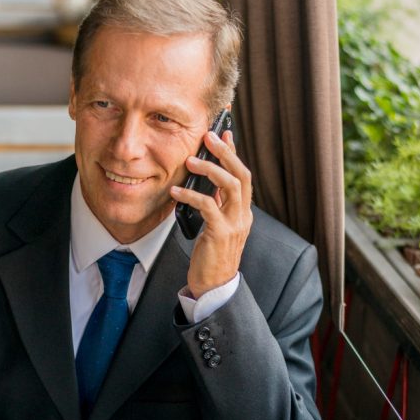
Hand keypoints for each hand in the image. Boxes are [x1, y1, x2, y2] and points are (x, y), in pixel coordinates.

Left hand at [171, 129, 252, 298]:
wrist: (214, 286)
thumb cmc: (212, 255)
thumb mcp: (217, 226)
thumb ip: (217, 204)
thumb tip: (207, 182)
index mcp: (243, 211)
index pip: (243, 175)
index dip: (234, 153)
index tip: (224, 133)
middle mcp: (243, 215)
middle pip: (241, 175)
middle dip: (226, 153)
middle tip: (209, 137)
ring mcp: (234, 224)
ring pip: (230, 186)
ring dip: (210, 170)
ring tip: (191, 161)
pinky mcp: (220, 234)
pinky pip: (207, 207)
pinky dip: (191, 195)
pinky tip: (176, 191)